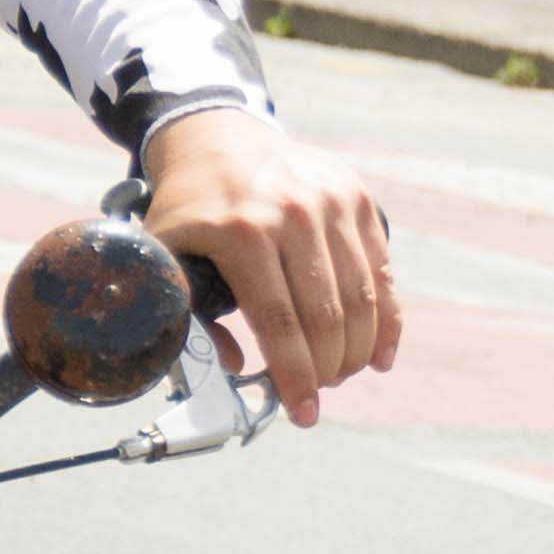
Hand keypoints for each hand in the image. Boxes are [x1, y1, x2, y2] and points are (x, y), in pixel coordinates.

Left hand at [136, 105, 399, 425]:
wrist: (217, 139)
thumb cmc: (190, 210)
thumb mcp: (167, 256)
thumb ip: (188, 314)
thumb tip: (234, 367)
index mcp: (241, 230)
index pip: (278, 321)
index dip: (294, 375)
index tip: (302, 413)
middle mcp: (292, 211)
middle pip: (326, 315)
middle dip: (326, 370)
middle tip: (318, 395)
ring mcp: (331, 201)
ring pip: (361, 297)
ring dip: (357, 351)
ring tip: (340, 375)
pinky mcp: (356, 197)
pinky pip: (381, 270)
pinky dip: (386, 319)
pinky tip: (378, 354)